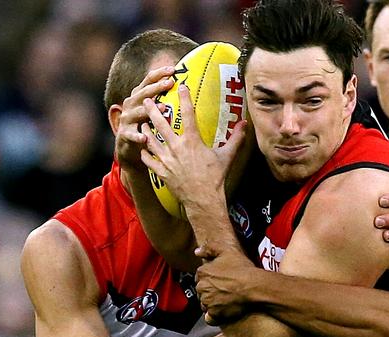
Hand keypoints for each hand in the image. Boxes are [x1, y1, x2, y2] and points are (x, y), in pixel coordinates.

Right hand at [115, 66, 174, 172]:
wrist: (130, 145)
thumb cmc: (147, 124)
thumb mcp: (154, 110)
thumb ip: (165, 98)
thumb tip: (186, 87)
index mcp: (139, 96)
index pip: (148, 80)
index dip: (159, 73)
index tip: (173, 69)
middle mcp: (131, 104)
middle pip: (143, 93)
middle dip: (156, 87)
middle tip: (170, 83)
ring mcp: (126, 118)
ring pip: (138, 112)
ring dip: (150, 110)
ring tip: (163, 108)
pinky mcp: (125, 134)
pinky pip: (132, 134)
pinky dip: (138, 136)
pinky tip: (145, 138)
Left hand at [140, 84, 246, 206]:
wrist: (203, 199)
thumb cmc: (215, 178)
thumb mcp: (227, 156)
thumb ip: (235, 138)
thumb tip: (245, 124)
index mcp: (192, 141)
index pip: (188, 114)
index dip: (185, 98)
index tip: (181, 85)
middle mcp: (177, 147)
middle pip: (160, 124)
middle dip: (152, 110)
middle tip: (147, 100)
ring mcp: (166, 159)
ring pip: (150, 140)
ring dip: (145, 130)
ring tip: (142, 122)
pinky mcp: (161, 171)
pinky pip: (148, 159)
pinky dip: (145, 153)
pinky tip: (143, 148)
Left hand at [194, 248, 257, 324]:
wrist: (254, 286)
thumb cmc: (242, 269)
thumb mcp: (227, 251)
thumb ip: (210, 248)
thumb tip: (197, 251)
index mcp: (203, 272)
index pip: (201, 276)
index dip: (211, 277)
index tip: (220, 278)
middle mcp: (202, 288)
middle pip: (202, 290)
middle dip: (210, 290)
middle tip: (225, 288)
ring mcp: (207, 302)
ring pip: (205, 304)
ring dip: (212, 302)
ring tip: (226, 298)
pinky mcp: (215, 314)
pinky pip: (210, 318)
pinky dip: (215, 316)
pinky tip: (223, 310)